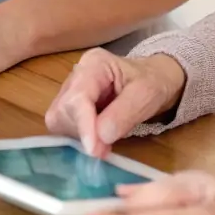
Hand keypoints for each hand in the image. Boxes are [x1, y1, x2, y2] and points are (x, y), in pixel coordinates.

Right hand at [44, 48, 185, 156]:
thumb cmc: (153, 83)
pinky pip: (63, 128)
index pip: (78, 97)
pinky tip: (97, 142)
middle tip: (104, 150)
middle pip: (63, 110)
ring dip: (79, 137)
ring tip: (104, 144)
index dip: (83, 124)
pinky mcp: (71, 108)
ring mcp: (71, 91)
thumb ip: (125, 113)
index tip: (94, 150)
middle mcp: (76, 76)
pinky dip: (78, 139)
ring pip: (58, 121)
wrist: (156, 81)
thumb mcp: (147, 94)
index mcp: (94, 64)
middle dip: (82, 133)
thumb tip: (101, 136)